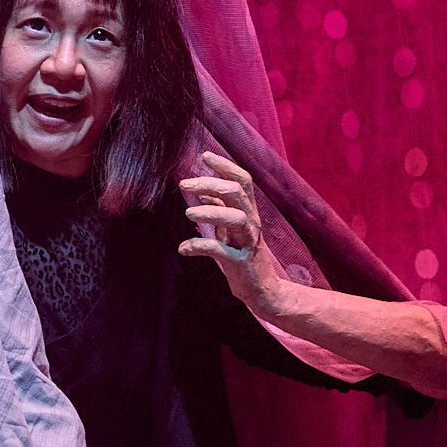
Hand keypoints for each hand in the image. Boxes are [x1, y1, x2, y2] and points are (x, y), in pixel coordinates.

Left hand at [178, 150, 278, 302]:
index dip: (225, 166)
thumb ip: (220, 211)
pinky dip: (200, 246)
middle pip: (237, 193)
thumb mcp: (231, 230)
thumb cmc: (243, 255)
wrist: (262, 290)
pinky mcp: (241, 263)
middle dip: (210, 184)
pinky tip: (183, 248)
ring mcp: (248, 242)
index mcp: (249, 212)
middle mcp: (252, 223)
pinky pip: (221, 251)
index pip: (243, 181)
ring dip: (210, 212)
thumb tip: (203, 195)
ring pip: (235, 218)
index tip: (204, 156)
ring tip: (188, 213)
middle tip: (184, 184)